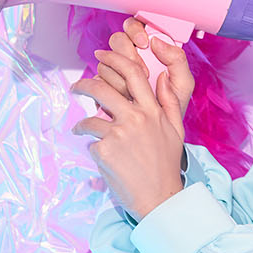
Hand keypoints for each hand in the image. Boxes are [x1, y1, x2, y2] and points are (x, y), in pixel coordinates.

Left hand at [72, 41, 188, 217]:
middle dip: (84, 84)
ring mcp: (119, 133)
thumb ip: (169, 102)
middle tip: (76, 86)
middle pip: (103, 89)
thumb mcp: (176, 130)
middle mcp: (136, 117)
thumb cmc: (166, 164)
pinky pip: (91, 142)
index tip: (102, 57)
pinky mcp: (105, 150)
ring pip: (90, 117)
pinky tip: (101, 157)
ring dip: (81, 124)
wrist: (159, 195)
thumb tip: (162, 77)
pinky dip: (93, 148)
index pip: (134, 74)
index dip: (115, 60)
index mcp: (154, 110)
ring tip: (81, 129)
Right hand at [93, 18, 195, 126]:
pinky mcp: (102, 84)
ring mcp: (114, 70)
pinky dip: (111, 86)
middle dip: (127, 51)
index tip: (144, 43)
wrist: (156, 133)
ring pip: (106, 59)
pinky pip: (98, 78)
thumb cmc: (172, 106)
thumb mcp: (182, 85)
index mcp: (150, 51)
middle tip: (140, 68)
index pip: (136, 26)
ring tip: (135, 91)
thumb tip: (158, 41)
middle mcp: (130, 57)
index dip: (136, 30)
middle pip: (117, 39)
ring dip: (121, 74)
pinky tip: (123, 97)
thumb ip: (177, 60)